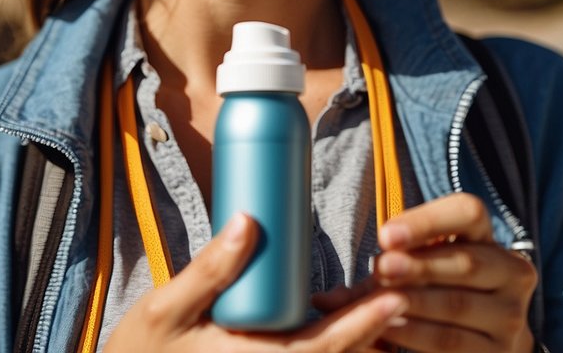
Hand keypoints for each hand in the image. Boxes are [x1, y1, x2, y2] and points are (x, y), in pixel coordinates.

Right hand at [105, 212, 409, 352]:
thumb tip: (250, 221)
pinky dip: (325, 348)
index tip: (393, 299)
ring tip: (381, 304)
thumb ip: (208, 269)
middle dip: (370, 332)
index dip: (362, 327)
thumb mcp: (163, 308)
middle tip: (399, 292)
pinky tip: (343, 327)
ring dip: (354, 342)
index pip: (321, 351)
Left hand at [369, 193, 537, 351]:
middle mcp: (512, 272)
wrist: (484, 335)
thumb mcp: (430, 260)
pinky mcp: (499, 351)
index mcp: (490, 237)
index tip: (386, 235)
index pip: (468, 213)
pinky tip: (389, 327)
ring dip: (412, 301)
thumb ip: (406, 253)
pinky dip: (415, 333)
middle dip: (418, 265)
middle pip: (466, 262)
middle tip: (380, 269)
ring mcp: (511, 315)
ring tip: (378, 301)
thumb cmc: (440, 285)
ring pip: (457, 304)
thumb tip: (366, 261)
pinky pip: (451, 341)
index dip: (427, 221)